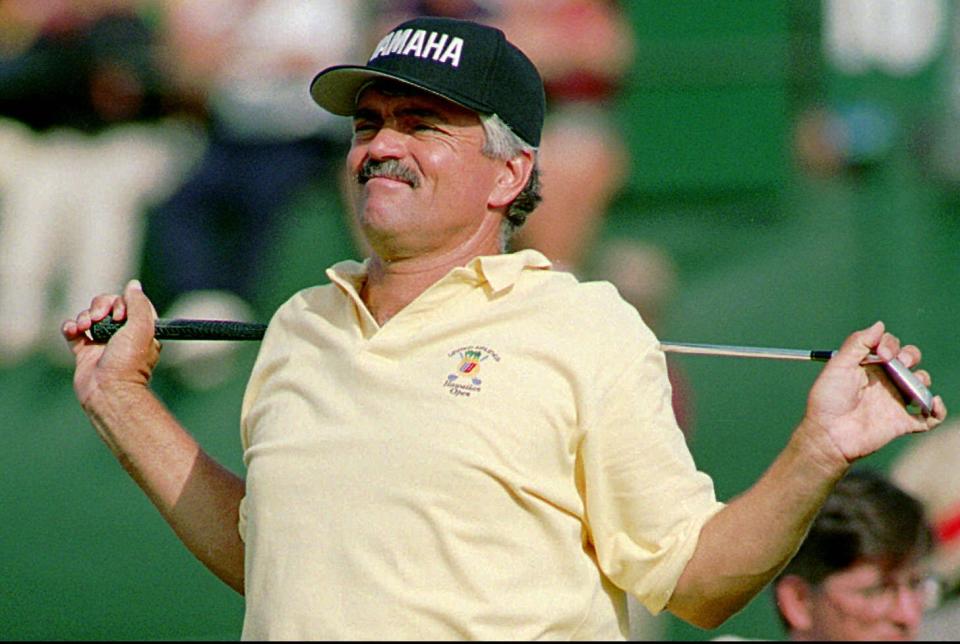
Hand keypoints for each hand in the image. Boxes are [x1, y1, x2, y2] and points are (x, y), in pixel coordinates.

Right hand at [61, 280, 159, 406]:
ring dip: (84, 317)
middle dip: (100, 306)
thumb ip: (138, 303)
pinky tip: (73, 331)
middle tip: (99, 318)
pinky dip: (70, 327)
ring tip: (85, 328)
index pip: (129, 303)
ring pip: (90, 316)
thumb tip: (133, 284)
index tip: (120, 315)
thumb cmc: (128, 361)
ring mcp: (102, 342)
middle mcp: (122, 334)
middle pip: (107, 305)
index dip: (121, 303)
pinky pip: (74, 330)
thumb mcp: (142, 327)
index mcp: (141, 329)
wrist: (108, 390)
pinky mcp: (84, 351)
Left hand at [803, 321, 946, 463]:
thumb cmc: (828, 399)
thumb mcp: (838, 365)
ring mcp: (894, 401)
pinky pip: (929, 417)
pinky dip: (938, 410)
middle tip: (900, 362)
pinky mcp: (902, 422)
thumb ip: (858, 343)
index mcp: (868, 366)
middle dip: (911, 355)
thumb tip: (879, 325)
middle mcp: (883, 381)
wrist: (828, 434)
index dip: (891, 343)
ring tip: (913, 384)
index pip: (889, 346)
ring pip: (921, 384)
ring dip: (923, 380)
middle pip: (909, 360)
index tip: (883, 353)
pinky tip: (932, 403)